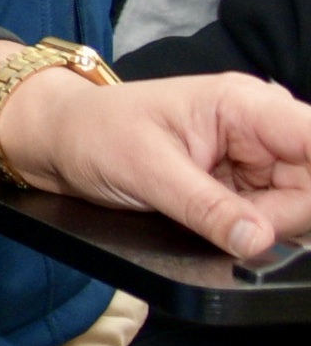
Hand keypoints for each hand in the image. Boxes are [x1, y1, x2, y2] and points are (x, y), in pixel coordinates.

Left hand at [0, 68, 310, 262]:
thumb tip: (259, 241)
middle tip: (228, 225)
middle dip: (280, 216)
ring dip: (262, 225)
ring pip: (297, 207)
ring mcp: (255, 157)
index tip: (290, 210)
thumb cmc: (93, 134)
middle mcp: (260, 128)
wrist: (59, 140)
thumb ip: (206, 207)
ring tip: (198, 211)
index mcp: (245, 105)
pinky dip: (247, 229)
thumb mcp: (145, 171)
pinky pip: (270, 217)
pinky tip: (209, 221)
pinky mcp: (243, 184)